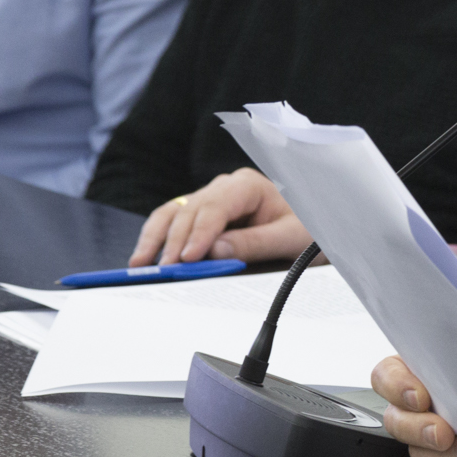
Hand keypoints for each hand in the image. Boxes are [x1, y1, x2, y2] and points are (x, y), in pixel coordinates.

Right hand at [128, 168, 312, 265]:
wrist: (315, 228)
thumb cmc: (307, 229)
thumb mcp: (290, 239)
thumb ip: (255, 244)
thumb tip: (216, 252)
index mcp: (248, 185)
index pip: (215, 207)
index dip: (199, 233)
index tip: (188, 258)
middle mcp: (225, 188)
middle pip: (189, 211)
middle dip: (174, 241)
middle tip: (164, 270)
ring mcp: (210, 201)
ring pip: (173, 214)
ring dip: (155, 239)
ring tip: (140, 265)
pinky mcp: (202, 217)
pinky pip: (173, 223)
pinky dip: (158, 240)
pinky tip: (146, 259)